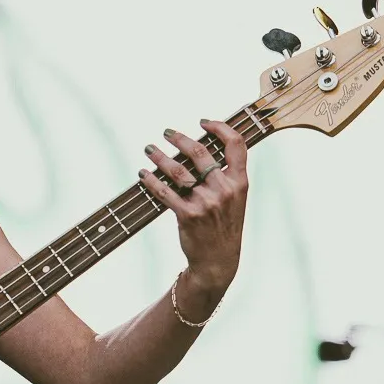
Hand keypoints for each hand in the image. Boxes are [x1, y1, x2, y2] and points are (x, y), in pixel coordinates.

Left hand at [139, 118, 248, 295]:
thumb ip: (225, 176)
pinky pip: (164, 192)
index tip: (204, 122)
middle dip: (180, 138)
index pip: (236, 145)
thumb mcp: (236, 199)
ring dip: (159, 156)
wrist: (219, 261)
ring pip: (178, 170)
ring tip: (149, 149)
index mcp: (240, 183)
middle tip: (167, 132)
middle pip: (200, 153)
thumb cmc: (224, 225)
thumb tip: (200, 147)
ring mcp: (206, 203)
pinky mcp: (188, 216)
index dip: (220, 128)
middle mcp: (224, 190)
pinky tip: (143, 174)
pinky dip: (151, 180)